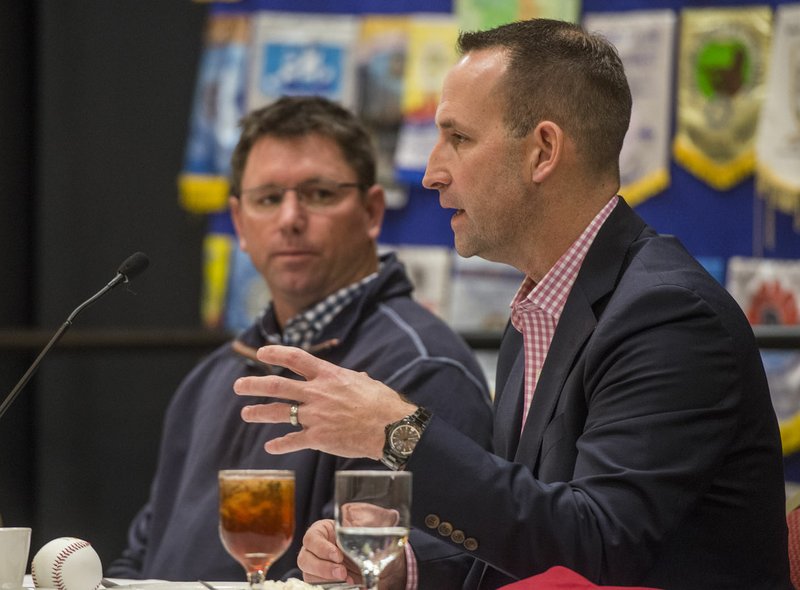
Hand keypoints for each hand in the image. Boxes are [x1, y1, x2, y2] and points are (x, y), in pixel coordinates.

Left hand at [234, 345, 415, 457]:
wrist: (391, 428)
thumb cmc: (383, 403)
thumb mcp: (364, 382)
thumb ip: (350, 380)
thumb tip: (353, 378)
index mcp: (328, 375)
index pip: (296, 359)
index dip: (276, 354)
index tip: (262, 353)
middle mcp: (317, 393)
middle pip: (278, 386)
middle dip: (254, 385)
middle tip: (238, 385)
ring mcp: (316, 416)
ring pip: (279, 413)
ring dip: (259, 413)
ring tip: (246, 413)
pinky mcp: (319, 438)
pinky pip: (293, 441)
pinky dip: (280, 444)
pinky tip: (271, 447)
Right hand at [298, 519, 407, 589]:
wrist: (373, 560)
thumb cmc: (366, 538)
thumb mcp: (371, 527)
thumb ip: (376, 520)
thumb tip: (393, 515)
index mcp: (323, 531)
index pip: (311, 538)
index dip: (321, 548)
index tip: (338, 555)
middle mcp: (315, 549)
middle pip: (305, 559)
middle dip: (323, 567)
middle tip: (343, 572)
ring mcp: (316, 566)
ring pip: (309, 575)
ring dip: (326, 580)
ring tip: (348, 581)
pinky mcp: (321, 581)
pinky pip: (317, 586)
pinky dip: (330, 587)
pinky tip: (346, 587)